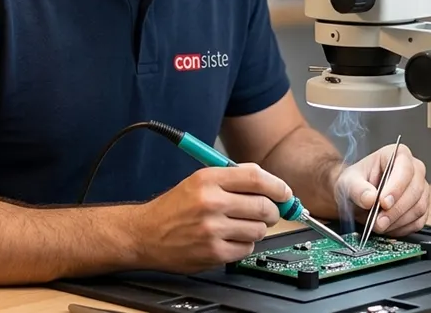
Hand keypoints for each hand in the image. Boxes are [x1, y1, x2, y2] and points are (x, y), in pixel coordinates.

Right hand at [132, 163, 291, 272]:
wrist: (145, 234)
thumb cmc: (174, 207)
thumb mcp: (199, 180)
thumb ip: (232, 177)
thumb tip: (268, 182)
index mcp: (208, 179)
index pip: (256, 178)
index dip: (277, 186)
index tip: (285, 193)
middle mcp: (211, 202)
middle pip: (263, 205)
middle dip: (272, 211)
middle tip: (268, 212)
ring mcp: (212, 229)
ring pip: (258, 229)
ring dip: (256, 229)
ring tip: (240, 226)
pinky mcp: (213, 252)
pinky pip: (246, 249)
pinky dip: (243, 245)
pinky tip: (229, 239)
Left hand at [335, 144, 428, 236]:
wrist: (357, 197)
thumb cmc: (355, 183)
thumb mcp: (348, 182)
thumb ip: (357, 189)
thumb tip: (369, 198)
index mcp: (397, 154)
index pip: (404, 168)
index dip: (396, 187)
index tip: (383, 202)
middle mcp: (414, 169)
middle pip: (415, 189)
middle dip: (395, 209)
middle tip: (378, 221)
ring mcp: (420, 189)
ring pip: (419, 207)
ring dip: (397, 220)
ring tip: (379, 224)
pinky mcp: (421, 207)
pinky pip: (418, 221)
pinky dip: (402, 228)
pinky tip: (387, 227)